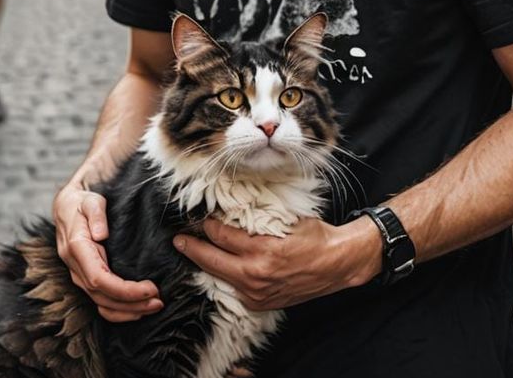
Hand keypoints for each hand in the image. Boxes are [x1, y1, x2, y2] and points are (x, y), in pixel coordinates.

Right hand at [53, 178, 161, 324]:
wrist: (66, 207)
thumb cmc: (82, 201)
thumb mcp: (90, 199)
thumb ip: (96, 213)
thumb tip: (100, 234)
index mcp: (77, 249)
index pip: (100, 279)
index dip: (125, 290)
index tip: (150, 288)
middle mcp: (76, 268)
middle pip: (102, 297)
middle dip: (132, 304)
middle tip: (159, 302)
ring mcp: (80, 276)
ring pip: (101, 304)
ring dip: (127, 311)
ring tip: (153, 306)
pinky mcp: (86, 278)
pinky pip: (100, 302)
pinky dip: (118, 311)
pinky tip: (136, 310)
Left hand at [174, 213, 375, 311]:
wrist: (334, 265)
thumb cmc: (315, 237)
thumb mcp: (288, 220)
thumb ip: (261, 218)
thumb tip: (237, 209)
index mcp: (263, 250)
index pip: (224, 236)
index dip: (209, 226)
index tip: (200, 218)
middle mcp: (255, 274)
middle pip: (213, 260)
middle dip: (193, 248)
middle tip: (178, 240)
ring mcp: (255, 293)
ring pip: (220, 277)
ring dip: (205, 263)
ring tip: (192, 252)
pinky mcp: (259, 303)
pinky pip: (233, 289)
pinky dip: (223, 277)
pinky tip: (217, 268)